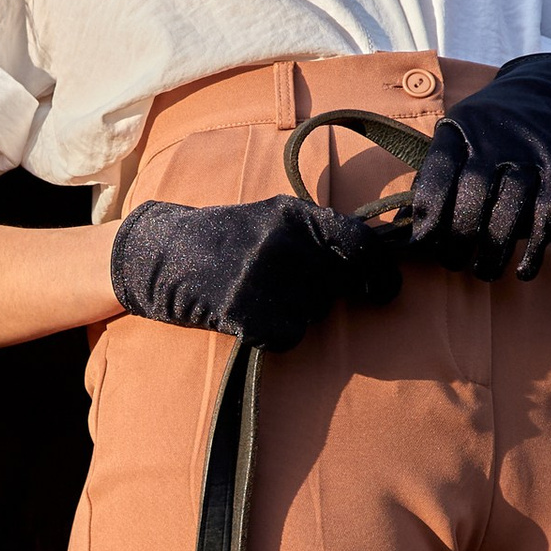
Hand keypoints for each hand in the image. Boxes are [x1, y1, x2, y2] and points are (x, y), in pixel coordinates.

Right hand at [110, 194, 402, 350]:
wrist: (163, 255)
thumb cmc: (225, 238)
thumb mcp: (272, 217)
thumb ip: (319, 232)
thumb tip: (375, 257)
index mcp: (293, 213)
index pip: (359, 243)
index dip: (381, 271)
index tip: (387, 290)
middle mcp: (283, 242)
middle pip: (337, 285)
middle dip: (322, 294)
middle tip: (288, 289)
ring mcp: (264, 278)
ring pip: (313, 314)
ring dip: (295, 314)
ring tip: (258, 295)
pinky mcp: (247, 312)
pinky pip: (287, 336)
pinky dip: (272, 334)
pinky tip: (246, 315)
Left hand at [402, 53, 550, 280]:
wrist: (548, 97)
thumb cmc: (488, 135)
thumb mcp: (456, 138)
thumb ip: (433, 178)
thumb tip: (405, 229)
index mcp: (460, 129)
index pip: (438, 171)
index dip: (428, 211)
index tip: (423, 242)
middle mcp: (495, 137)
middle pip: (474, 192)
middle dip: (459, 237)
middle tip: (453, 262)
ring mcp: (530, 153)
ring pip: (510, 208)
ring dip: (494, 250)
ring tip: (483, 271)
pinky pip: (548, 215)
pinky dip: (536, 249)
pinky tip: (523, 270)